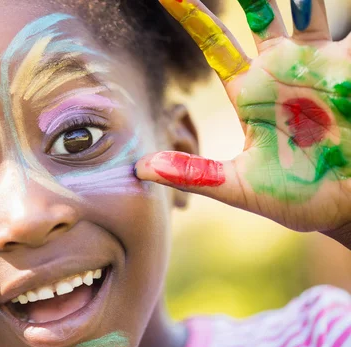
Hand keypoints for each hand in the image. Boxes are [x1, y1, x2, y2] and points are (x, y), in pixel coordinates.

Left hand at [136, 0, 350, 233]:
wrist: (350, 204)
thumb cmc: (297, 197)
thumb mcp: (240, 186)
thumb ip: (195, 173)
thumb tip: (140, 169)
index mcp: (250, 92)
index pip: (216, 45)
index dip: (193, 17)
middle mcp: (281, 70)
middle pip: (258, 15)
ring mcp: (318, 64)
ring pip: (304, 9)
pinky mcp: (349, 66)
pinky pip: (346, 29)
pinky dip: (328, 5)